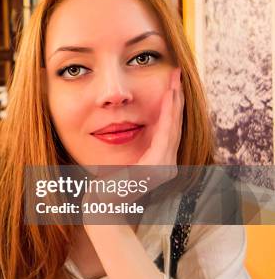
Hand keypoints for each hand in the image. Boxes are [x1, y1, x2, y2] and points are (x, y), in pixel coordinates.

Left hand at [82, 68, 184, 224]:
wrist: (101, 204)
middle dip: (176, 97)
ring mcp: (163, 166)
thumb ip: (127, 145)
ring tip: (175, 82)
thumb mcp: (118, 159)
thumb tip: (122, 126)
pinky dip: (168, 115)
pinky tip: (169, 98)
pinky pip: (165, 135)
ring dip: (174, 102)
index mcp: (159, 161)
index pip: (167, 128)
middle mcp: (166, 164)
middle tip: (177, 73)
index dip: (171, 105)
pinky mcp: (156, 167)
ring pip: (173, 126)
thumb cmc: (106, 183)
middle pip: (174, 124)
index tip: (171, 83)